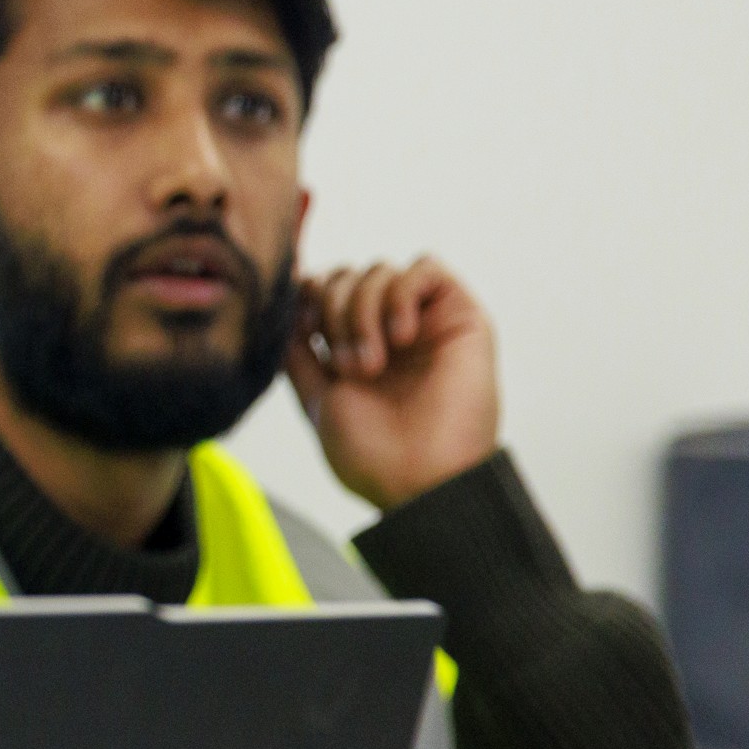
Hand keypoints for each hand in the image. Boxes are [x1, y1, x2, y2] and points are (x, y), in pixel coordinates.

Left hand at [284, 256, 500, 511]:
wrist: (419, 482)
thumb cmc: (371, 454)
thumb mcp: (318, 397)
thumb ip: (297, 351)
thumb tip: (285, 300)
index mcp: (357, 346)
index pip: (324, 288)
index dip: (307, 297)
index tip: (305, 333)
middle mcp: (391, 330)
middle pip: (348, 274)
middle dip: (334, 309)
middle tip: (347, 365)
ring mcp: (427, 321)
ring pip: (380, 269)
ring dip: (363, 311)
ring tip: (372, 365)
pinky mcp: (463, 316)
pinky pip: (425, 266)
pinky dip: (400, 294)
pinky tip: (402, 336)